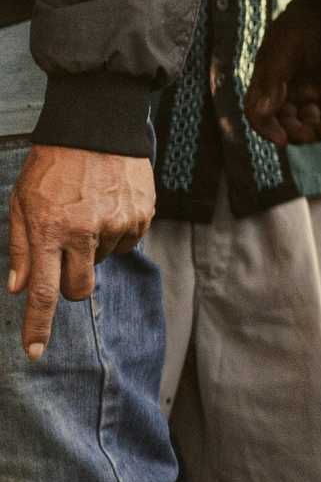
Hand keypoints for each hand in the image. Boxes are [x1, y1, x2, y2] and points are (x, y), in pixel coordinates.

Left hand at [10, 143, 154, 358]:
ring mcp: (117, 225)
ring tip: (86, 214)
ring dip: (92, 250)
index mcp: (50, 230)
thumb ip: (21, 248)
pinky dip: (114, 235)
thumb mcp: (22, 203)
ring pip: (102, 263)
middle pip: (78, 289)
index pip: (43, 291)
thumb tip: (19, 287)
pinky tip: (106, 208)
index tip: (35, 353)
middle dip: (68, 284)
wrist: (98, 128)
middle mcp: (86, 232)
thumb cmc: (53, 166)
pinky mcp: (141, 216)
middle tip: (62, 259)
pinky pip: (126, 244)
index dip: (38, 326)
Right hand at [247, 0, 320, 146]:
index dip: (267, 130)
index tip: (283, 140)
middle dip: (298, 132)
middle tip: (315, 130)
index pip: (258, 114)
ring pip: (309, 121)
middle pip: (286, 123)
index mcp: (267, 81)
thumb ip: (271, 82)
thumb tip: (258, 113)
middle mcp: (285, 89)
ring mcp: (308, 89)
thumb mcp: (285, 50)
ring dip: (318, 129)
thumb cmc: (304, 23)